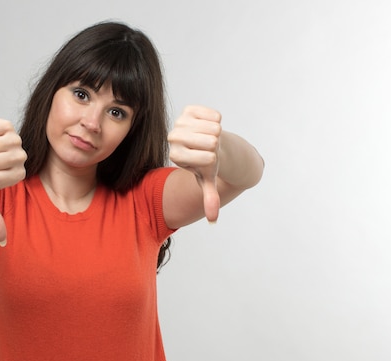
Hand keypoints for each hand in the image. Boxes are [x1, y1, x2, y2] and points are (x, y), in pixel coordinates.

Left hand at [168, 105, 221, 222]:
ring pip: (214, 127)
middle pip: (212, 141)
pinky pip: (214, 114)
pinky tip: (209, 126)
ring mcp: (179, 122)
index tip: (208, 159)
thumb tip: (213, 221)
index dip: (214, 159)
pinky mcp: (188, 109)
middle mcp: (173, 137)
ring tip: (209, 138)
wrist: (203, 143)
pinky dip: (217, 121)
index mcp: (175, 155)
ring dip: (218, 134)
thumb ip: (208, 198)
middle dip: (217, 146)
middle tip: (210, 148)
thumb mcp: (207, 180)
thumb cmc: (205, 163)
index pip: (208, 158)